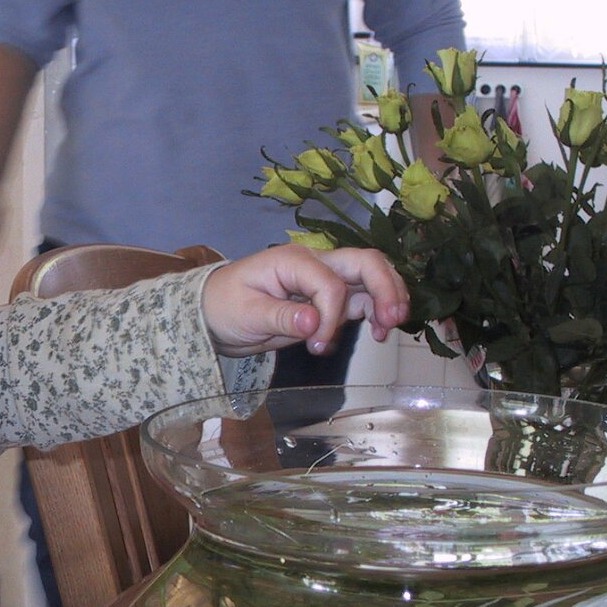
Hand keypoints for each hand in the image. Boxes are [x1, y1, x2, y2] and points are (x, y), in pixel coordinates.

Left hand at [201, 244, 408, 358]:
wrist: (213, 313)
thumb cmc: (224, 306)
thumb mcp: (247, 314)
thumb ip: (282, 317)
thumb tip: (312, 323)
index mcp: (293, 261)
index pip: (330, 284)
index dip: (331, 316)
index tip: (316, 345)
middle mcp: (314, 263)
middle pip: (364, 263)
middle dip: (385, 288)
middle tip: (393, 319)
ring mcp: (323, 278)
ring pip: (368, 279)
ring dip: (386, 298)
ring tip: (389, 328)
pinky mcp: (325, 299)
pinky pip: (358, 299)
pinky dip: (373, 312)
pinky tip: (377, 332)